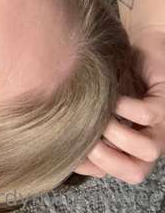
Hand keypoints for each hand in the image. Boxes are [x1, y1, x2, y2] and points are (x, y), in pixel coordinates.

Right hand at [74, 30, 164, 183]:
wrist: (139, 39)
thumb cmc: (111, 72)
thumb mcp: (91, 102)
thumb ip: (81, 124)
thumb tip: (57, 145)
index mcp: (131, 145)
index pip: (111, 172)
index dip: (87, 165)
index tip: (66, 148)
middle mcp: (147, 138)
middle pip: (135, 173)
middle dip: (105, 160)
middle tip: (84, 139)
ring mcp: (161, 124)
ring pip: (148, 151)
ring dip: (117, 136)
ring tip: (98, 116)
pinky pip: (146, 115)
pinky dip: (124, 108)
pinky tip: (110, 96)